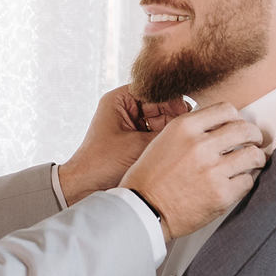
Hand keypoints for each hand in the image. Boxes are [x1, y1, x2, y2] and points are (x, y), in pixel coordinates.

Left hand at [58, 85, 191, 203]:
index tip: (188, 111)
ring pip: (160, 120)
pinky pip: (155, 133)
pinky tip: (178, 146)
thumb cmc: (101, 163)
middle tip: (191, 127)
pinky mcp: (134, 139)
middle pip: (159, 104)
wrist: (85, 186)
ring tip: (186, 137)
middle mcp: (125, 108)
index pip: (153, 89)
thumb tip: (191, 125)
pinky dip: (165, 139)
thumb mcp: (138, 145)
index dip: (172, 99)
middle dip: (175, 115)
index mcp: (119, 99)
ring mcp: (130, 124)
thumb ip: (166, 132)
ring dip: (171, 128)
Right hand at [121, 102, 264, 240]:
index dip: (236, 118)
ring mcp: (212, 170)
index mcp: (184, 128)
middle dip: (254, 136)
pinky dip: (245, 181)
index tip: (238, 126)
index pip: (226, 110)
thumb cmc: (150, 177)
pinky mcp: (221, 194)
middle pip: (245, 130)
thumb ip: (192, 130)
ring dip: (256, 158)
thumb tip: (221, 127)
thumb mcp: (165, 140)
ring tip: (252, 162)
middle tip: (254, 142)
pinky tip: (236, 183)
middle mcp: (200, 145)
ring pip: (253, 155)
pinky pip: (248, 181)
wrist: (144, 210)